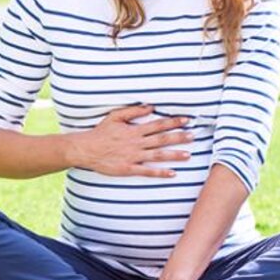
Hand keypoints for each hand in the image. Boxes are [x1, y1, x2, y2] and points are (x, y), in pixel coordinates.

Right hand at [70, 104, 192, 177]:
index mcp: (134, 130)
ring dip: (173, 155)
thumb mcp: (115, 117)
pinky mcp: (128, 168)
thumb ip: (133, 112)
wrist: (86, 149)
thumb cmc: (101, 132)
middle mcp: (136, 143)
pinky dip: (160, 172)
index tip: (186, 120)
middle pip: (161, 139)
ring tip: (188, 155)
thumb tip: (150, 106)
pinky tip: (172, 173)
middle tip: (193, 136)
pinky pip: (147, 171)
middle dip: (178, 137)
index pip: (158, 124)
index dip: (173, 122)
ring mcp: (133, 156)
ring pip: (157, 155)